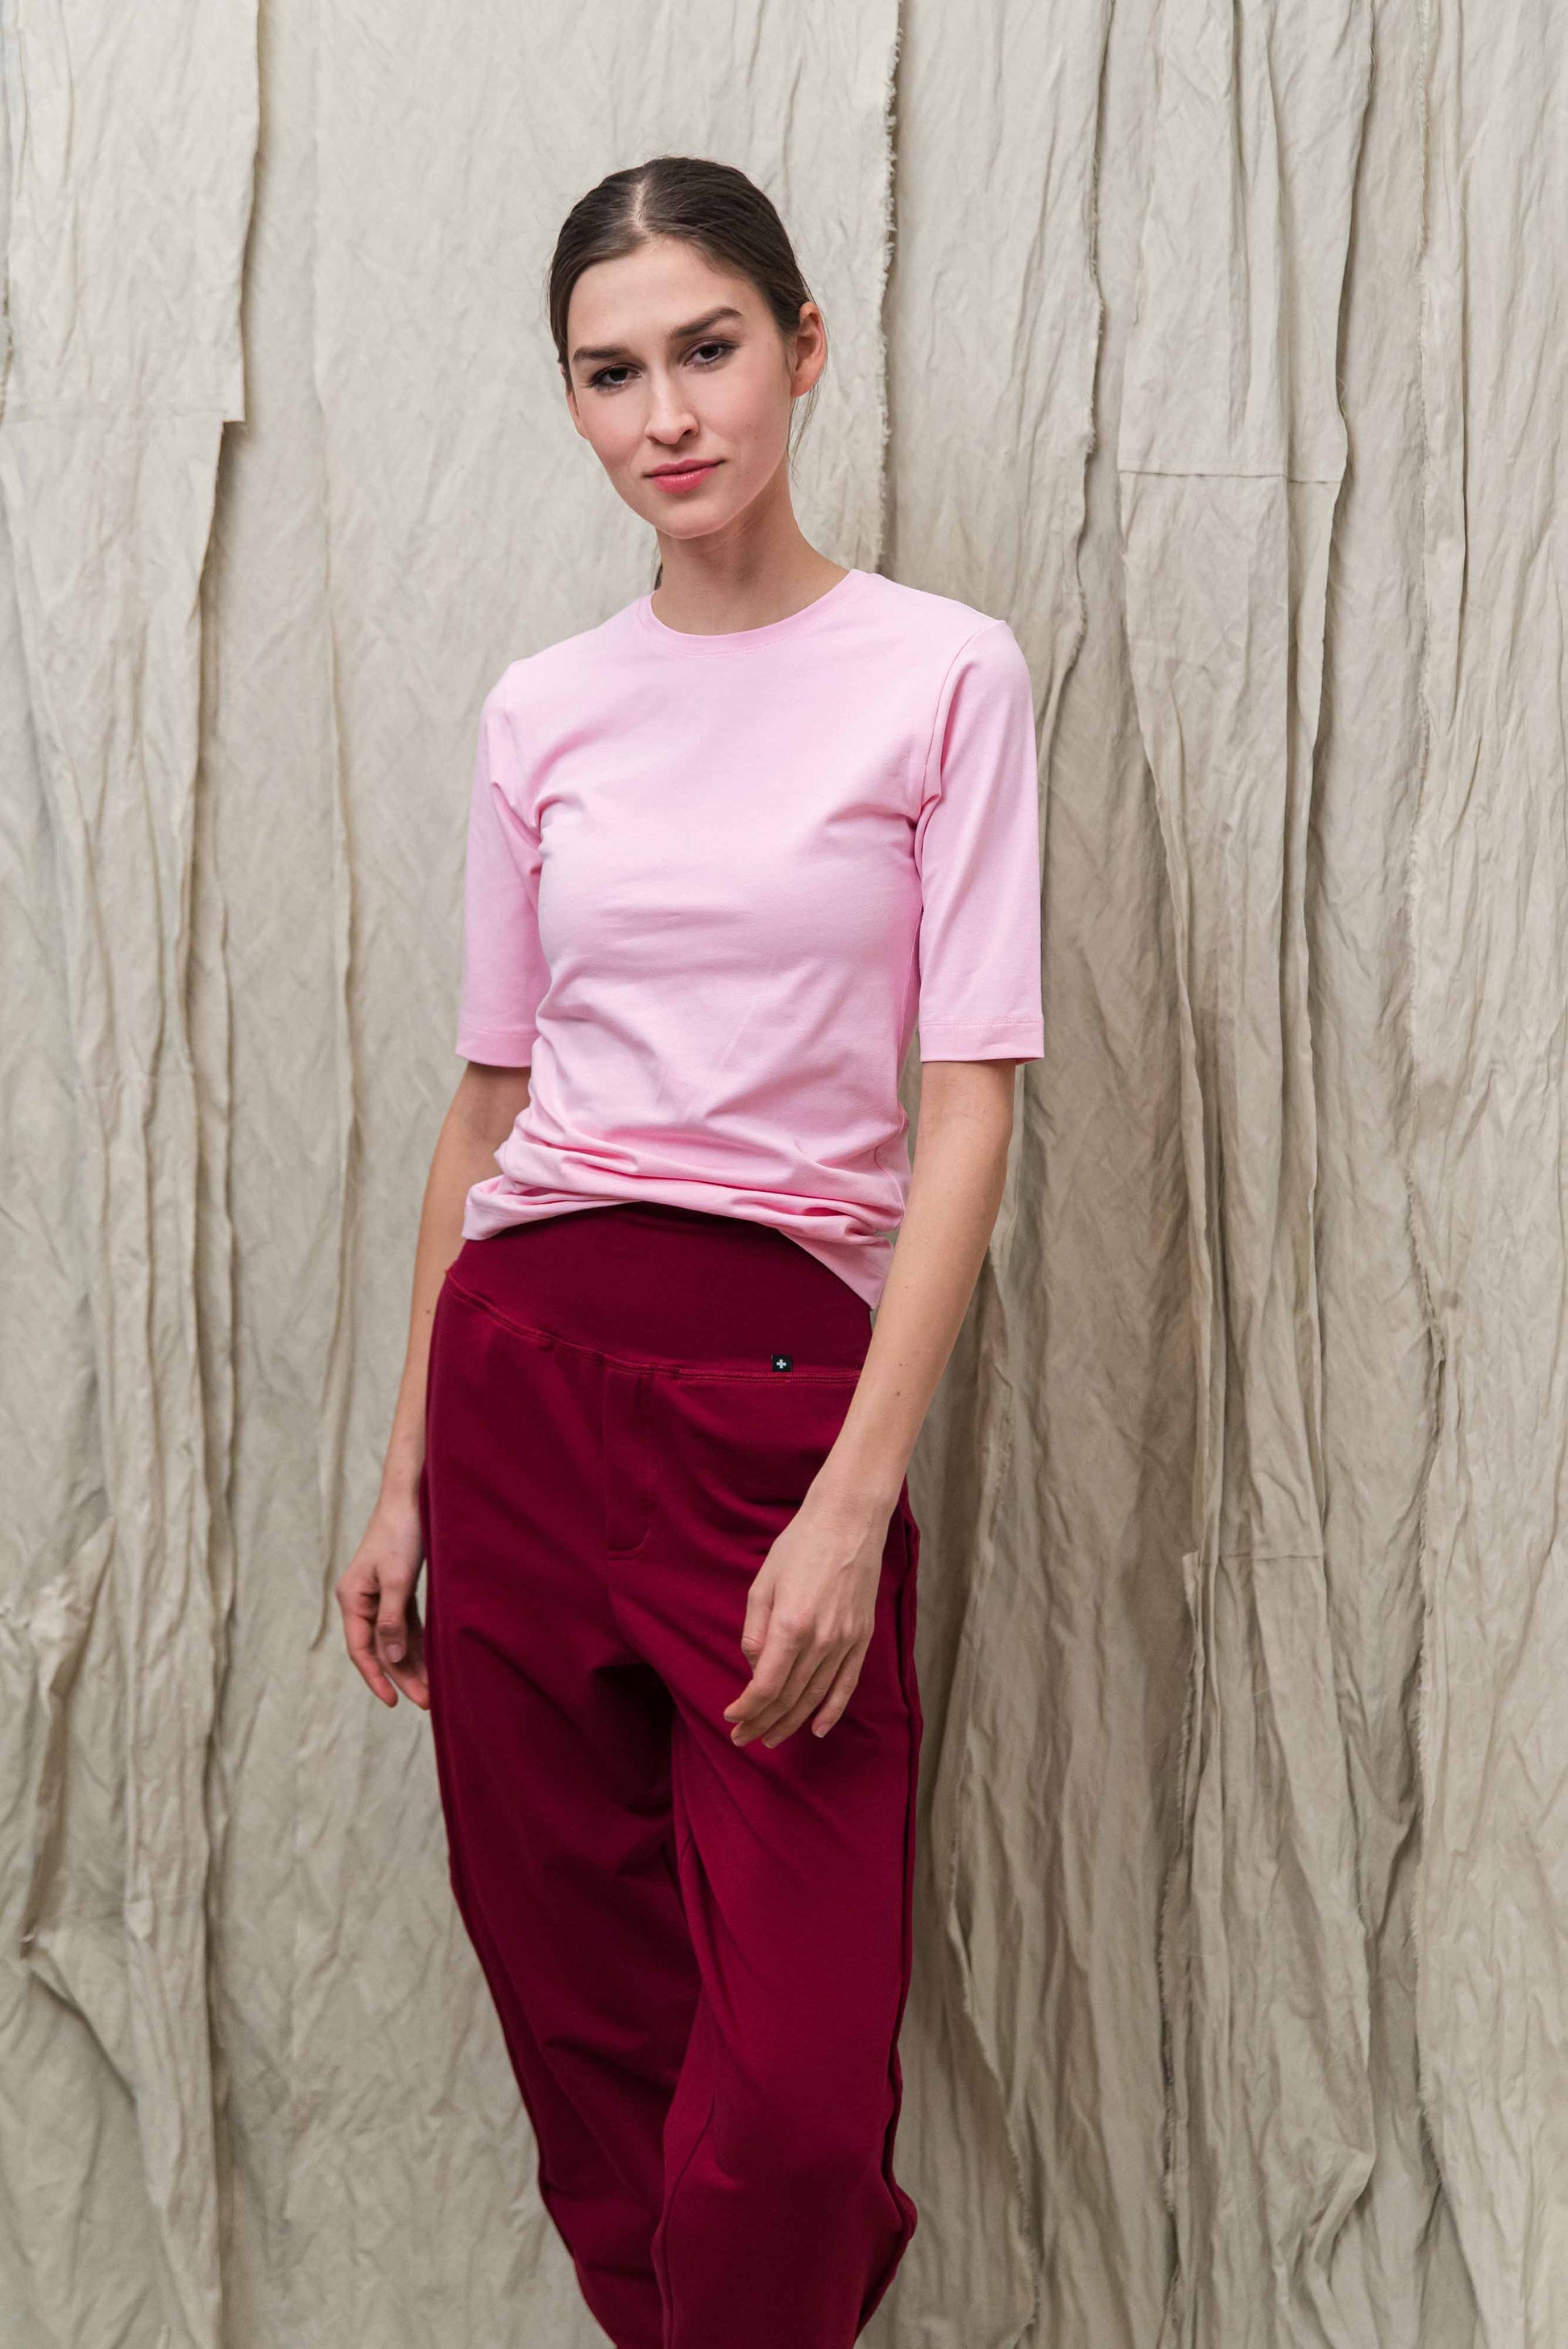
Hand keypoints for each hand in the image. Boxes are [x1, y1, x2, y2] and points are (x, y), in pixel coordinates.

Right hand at [336, 1486, 428, 1710]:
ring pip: (395, 1640)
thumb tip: (391, 1659)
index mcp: (353, 1599)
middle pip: (380, 1649)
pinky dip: (418, 1643)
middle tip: (426, 1702)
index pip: (361, 1649)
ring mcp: (379, 1596)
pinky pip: (406, 1625)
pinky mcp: (397, 1590)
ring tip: (432, 1691)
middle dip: (402, 1676)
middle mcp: (362, 1601)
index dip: (376, 1678)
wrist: (410, 1499)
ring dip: (412, 1663)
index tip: (394, 1702)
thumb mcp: (398, 1580)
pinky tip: (432, 1661)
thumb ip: (392, 1621)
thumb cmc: (401, 1535)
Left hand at [722, 1479, 894, 1749]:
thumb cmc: (799, 1546)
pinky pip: (847, 1684)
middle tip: (743, 1738)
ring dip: (791, 1722)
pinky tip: (818, 1729)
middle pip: (788, 1698)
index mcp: (791, 1626)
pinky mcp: (862, 1637)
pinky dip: (832, 1711)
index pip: (765, 1686)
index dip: (746, 1708)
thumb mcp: (763, 1584)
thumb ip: (755, 1631)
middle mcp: (821, 1640)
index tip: (731, 1718)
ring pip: (815, 1697)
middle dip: (762, 1722)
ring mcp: (845, 1641)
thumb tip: (753, 1668)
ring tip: (771, 1739)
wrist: (849, 1521)